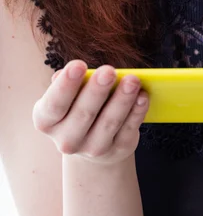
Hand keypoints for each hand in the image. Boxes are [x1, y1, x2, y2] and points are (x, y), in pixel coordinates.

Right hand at [32, 60, 148, 165]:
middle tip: (109, 71)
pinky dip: (137, 112)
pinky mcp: (116, 151)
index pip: (53, 104)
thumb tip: (67, 72)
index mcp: (47, 121)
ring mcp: (91, 149)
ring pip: (108, 123)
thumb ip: (69, 83)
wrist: (91, 141)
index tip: (78, 65)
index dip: (65, 85)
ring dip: (122, 100)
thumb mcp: (69, 95)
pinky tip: (143, 96)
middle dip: (97, 91)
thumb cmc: (77, 106)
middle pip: (83, 114)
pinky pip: (128, 130)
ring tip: (133, 80)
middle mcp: (66, 140)